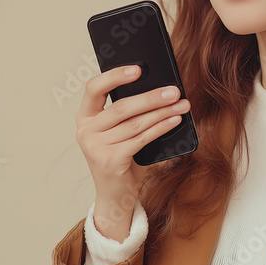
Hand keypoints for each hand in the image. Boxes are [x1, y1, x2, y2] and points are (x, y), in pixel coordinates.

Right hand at [75, 65, 189, 240]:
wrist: (115, 195)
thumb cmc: (121, 157)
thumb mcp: (119, 132)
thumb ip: (128, 113)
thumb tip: (159, 88)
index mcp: (84, 117)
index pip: (94, 88)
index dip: (115, 76)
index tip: (137, 68)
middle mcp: (85, 131)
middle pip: (121, 107)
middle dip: (151, 97)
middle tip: (174, 90)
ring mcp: (95, 147)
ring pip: (135, 124)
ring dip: (162, 113)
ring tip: (181, 105)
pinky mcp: (110, 161)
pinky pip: (141, 139)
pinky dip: (160, 128)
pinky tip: (174, 121)